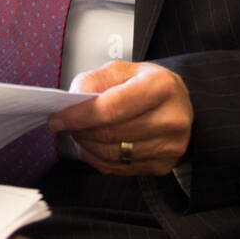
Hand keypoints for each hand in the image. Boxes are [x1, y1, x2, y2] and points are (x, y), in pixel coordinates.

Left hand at [47, 60, 192, 175]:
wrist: (181, 106)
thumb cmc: (151, 85)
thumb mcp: (125, 70)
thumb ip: (96, 79)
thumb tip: (74, 98)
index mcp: (160, 87)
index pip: (110, 108)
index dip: (78, 115)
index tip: (58, 117)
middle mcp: (170, 118)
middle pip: (109, 133)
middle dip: (79, 130)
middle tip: (66, 124)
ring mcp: (169, 146)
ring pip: (112, 154)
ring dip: (87, 145)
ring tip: (79, 132)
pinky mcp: (163, 165)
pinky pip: (119, 169)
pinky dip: (98, 159)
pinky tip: (93, 146)